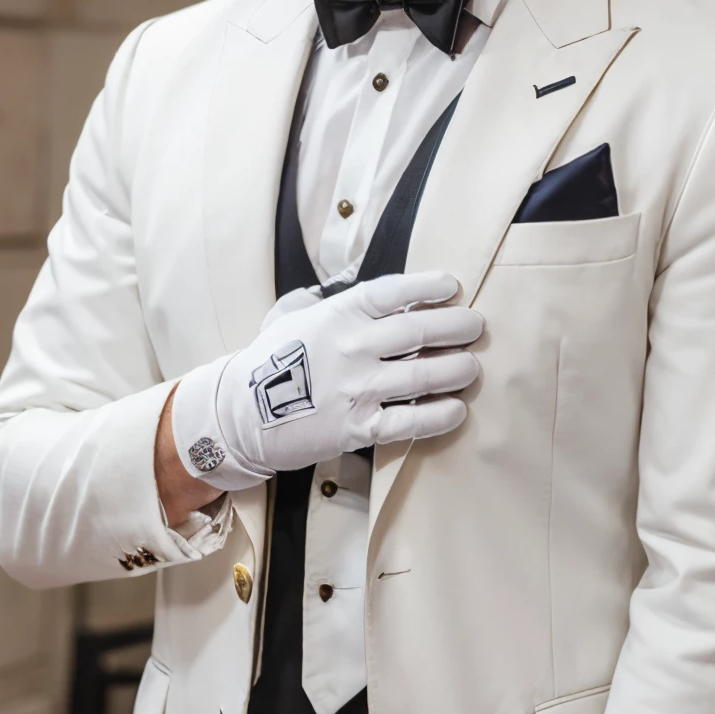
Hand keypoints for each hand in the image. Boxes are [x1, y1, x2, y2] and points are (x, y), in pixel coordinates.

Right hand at [170, 271, 480, 490]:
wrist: (239, 416)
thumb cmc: (267, 362)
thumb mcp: (291, 315)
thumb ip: (326, 299)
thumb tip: (358, 288)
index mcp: (337, 314)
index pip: (393, 292)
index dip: (428, 286)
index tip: (453, 285)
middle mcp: (351, 347)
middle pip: (419, 330)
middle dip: (456, 326)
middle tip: (476, 326)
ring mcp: (356, 389)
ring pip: (423, 375)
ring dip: (457, 369)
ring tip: (473, 367)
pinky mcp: (357, 428)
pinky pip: (410, 421)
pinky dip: (439, 416)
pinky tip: (457, 409)